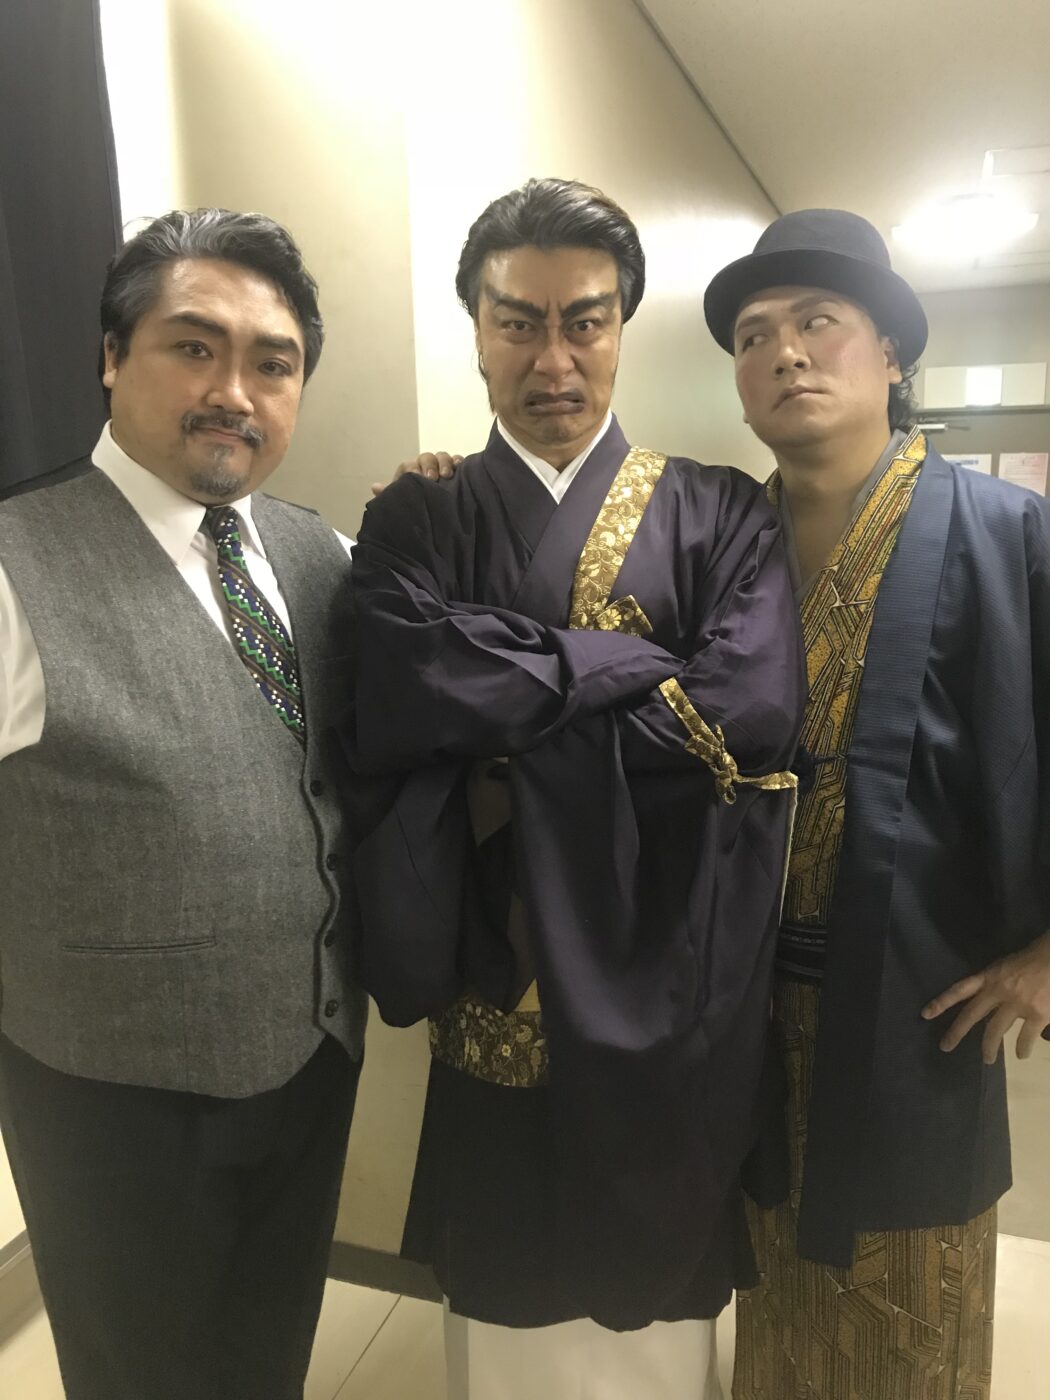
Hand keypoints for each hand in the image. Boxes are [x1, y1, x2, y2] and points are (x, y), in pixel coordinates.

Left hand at [371, 452, 463, 496]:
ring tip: (446, 476)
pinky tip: (459, 468)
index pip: (409, 465)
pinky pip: (457, 460)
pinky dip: (458, 461)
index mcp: (410, 472)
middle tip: (432, 478)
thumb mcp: (401, 501)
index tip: (417, 478)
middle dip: (429, 465)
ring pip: (442, 456)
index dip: (413, 469)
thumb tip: (375, 487)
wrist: (431, 513)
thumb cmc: (413, 504)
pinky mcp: (455, 469)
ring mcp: (441, 466)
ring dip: (445, 463)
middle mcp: (425, 466)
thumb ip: (389, 495)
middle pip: (427, 457)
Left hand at [922, 931, 1049, 1062]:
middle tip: (945, 1047)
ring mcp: (1018, 1004)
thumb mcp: (1005, 967)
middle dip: (956, 1032)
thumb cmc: (1032, 958)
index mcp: (990, 976)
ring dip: (989, 1048)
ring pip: (996, 1031)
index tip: (925, 1014)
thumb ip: (993, 983)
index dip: (942, 1002)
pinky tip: (1021, 1055)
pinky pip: (1025, 1038)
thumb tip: (986, 1005)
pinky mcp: (1038, 1015)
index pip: (959, 989)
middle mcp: (999, 990)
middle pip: (972, 1015)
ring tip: (987, 1060)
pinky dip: (1022, 1048)